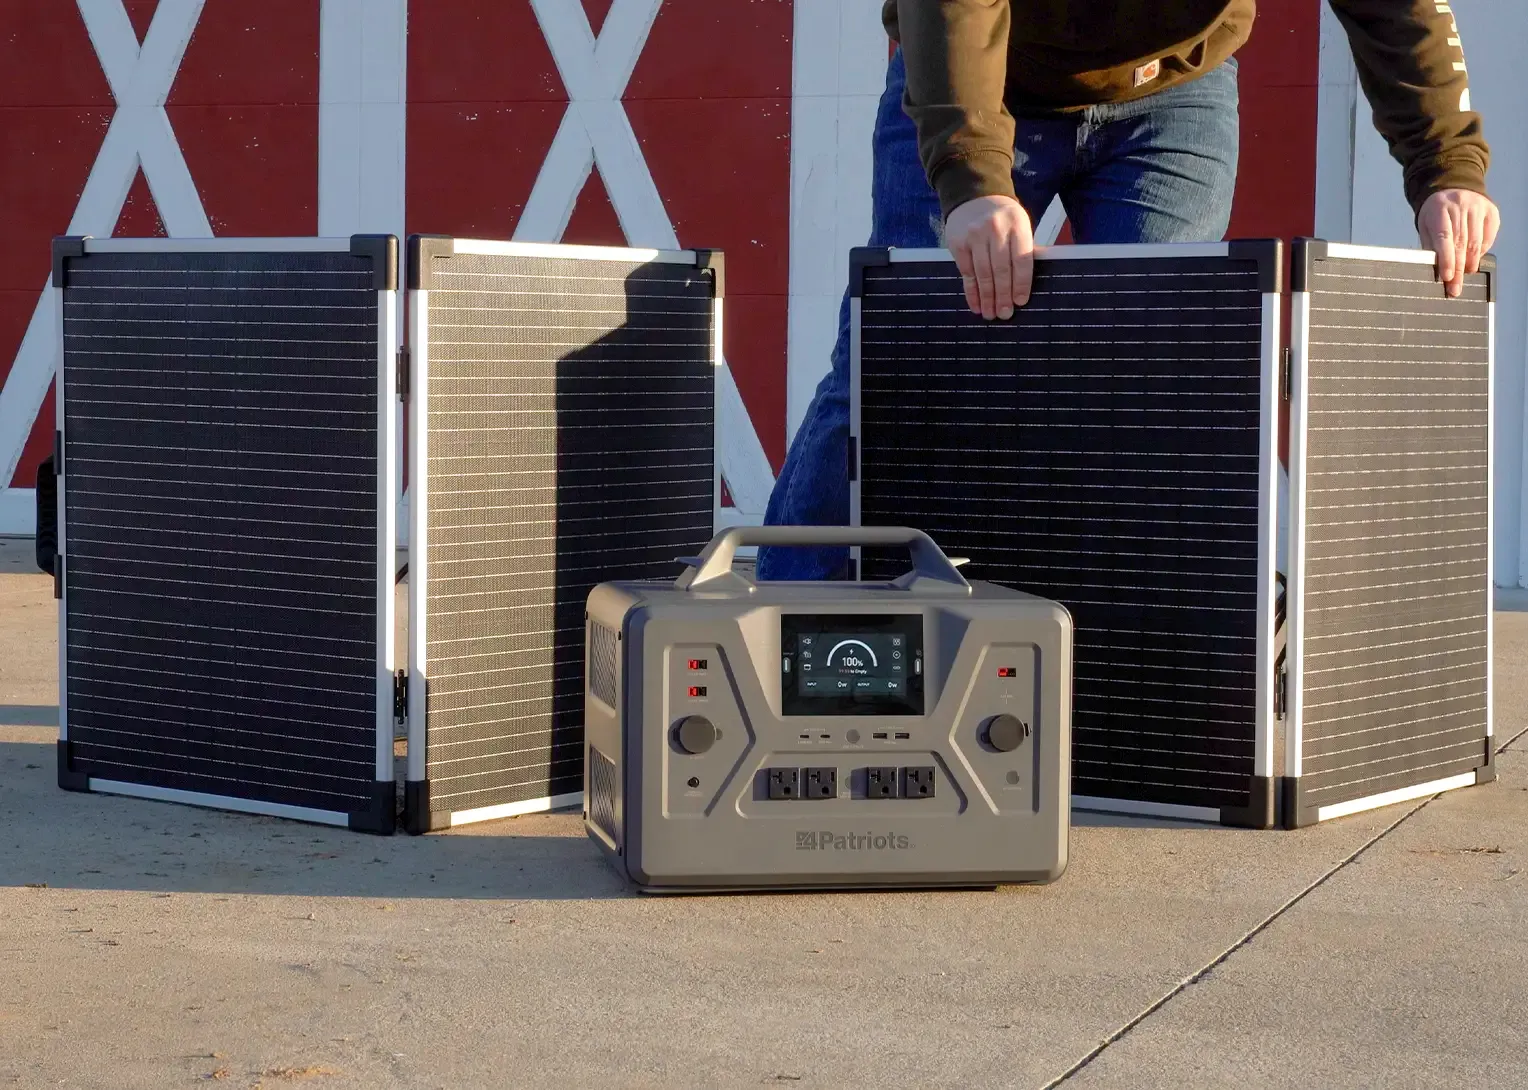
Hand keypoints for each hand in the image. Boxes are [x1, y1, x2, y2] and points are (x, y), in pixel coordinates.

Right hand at [945, 195, 1034, 318]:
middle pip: (1001, 270)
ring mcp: (975, 235)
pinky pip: (966, 273)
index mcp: (1017, 225)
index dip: (1021, 284)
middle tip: (1004, 314)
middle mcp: (995, 229)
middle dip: (1003, 296)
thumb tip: (1023, 287)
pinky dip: (971, 291)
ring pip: (983, 274)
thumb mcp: (1019, 225)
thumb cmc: (1003, 217)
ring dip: (987, 298)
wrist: (974, 195)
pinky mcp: (958, 243)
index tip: (1020, 302)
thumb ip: (1022, 250)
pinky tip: (976, 304)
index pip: (1021, 260)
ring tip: (991, 314)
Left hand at [1417, 189, 1500, 297]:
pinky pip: (1488, 236)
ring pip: (1476, 242)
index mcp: (1439, 210)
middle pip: (1461, 244)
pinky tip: (1474, 258)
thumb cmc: (1436, 211)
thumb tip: (1436, 269)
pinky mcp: (1491, 211)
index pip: (1444, 239)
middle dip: (1458, 269)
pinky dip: (1481, 251)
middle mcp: (1460, 207)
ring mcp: (1478, 208)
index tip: (1447, 277)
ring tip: (1464, 275)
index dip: (1446, 259)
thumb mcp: (1425, 224)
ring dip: (1470, 262)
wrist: (1453, 185)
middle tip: (1455, 288)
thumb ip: (1430, 245)